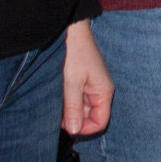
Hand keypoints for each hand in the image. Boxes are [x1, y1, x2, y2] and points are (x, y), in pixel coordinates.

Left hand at [61, 21, 111, 136]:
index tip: (66, 125)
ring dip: (69, 109)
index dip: (84, 128)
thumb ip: (74, 108)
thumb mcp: (72, 82)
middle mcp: (100, 91)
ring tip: (56, 102)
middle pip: (90, 117)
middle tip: (57, 114)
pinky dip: (66, 100)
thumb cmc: (74, 53)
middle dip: (74, 119)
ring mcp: (91, 85)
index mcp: (104, 92)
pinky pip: (76, 98)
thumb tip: (74, 131)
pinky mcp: (81, 80)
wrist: (70, 30)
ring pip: (81, 108)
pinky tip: (56, 94)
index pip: (100, 122)